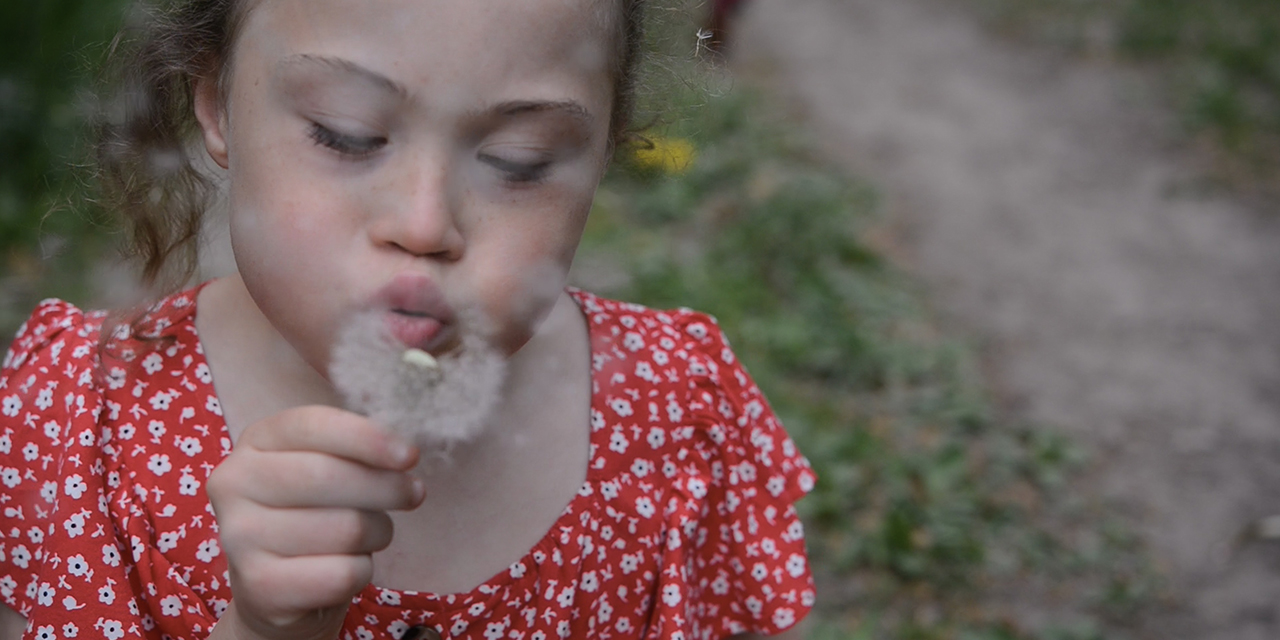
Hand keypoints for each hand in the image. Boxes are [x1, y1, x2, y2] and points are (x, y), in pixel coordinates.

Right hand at [206, 406, 423, 639]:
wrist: (274, 589)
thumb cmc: (312, 514)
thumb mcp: (326, 468)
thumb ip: (355, 452)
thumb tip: (403, 456)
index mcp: (255, 442)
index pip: (312, 425)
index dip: (367, 438)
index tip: (409, 455)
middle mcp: (235, 484)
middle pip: (329, 475)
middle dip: (387, 487)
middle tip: (413, 494)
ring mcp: (239, 537)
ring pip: (346, 529)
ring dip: (378, 532)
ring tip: (370, 535)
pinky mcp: (258, 586)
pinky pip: (342, 574)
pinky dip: (361, 571)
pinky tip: (347, 567)